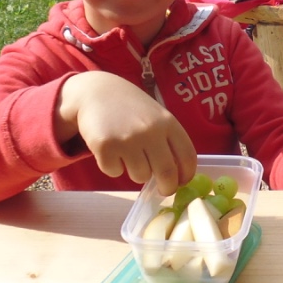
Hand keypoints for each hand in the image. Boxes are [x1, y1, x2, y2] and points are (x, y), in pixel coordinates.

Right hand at [56, 72, 197, 196]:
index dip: (186, 175)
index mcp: (168, 123)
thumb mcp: (156, 117)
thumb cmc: (131, 109)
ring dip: (136, 173)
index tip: (182, 183)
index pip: (187, 156)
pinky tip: (110, 149)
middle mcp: (150, 131)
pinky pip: (115, 172)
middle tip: (162, 190)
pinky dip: (113, 167)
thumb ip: (167, 141)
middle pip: (167, 173)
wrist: (96, 92)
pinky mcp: (106, 146)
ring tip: (128, 154)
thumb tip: (176, 177)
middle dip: (167, 187)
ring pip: (140, 176)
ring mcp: (128, 139)